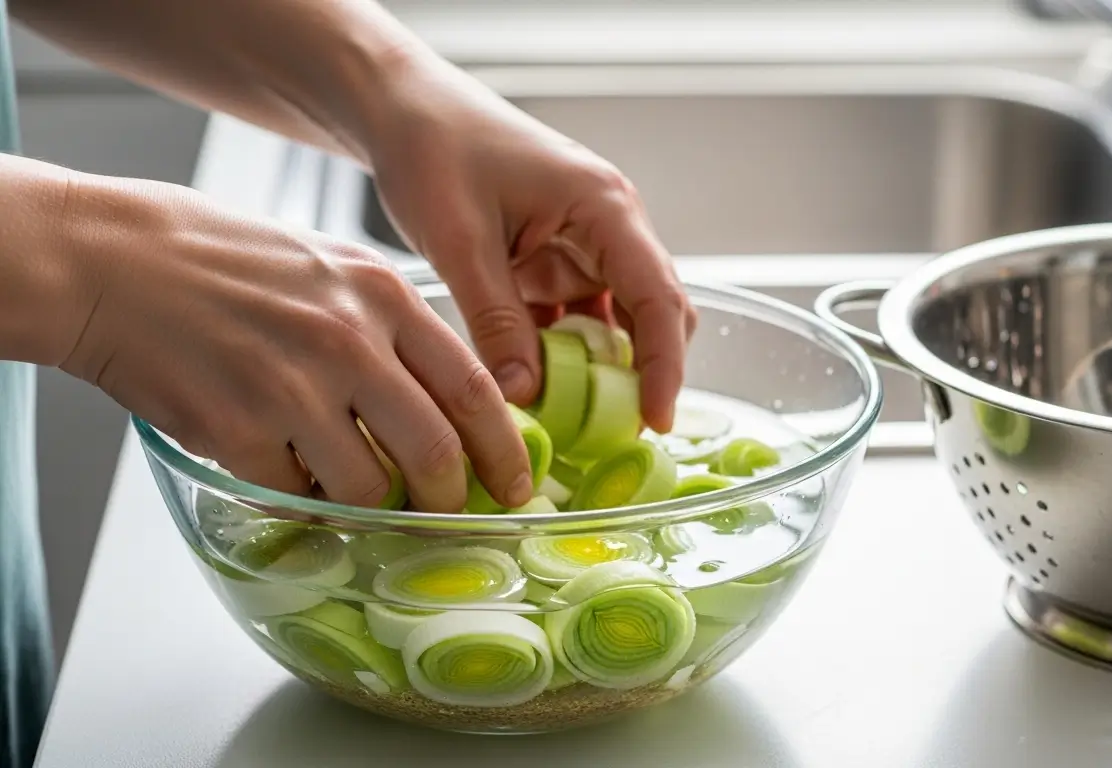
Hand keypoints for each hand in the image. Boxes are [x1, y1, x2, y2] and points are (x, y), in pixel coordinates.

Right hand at [56, 172, 532, 512]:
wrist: (113, 260)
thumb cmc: (222, 261)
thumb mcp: (331, 269)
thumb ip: (391, 329)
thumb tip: (444, 402)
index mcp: (383, 296)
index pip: (474, 388)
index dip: (503, 449)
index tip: (515, 483)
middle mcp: (349, 341)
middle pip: (435, 453)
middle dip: (446, 500)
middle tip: (440, 514)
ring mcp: (293, 386)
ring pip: (366, 487)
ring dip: (363, 504)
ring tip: (338, 483)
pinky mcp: (237, 428)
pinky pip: (292, 495)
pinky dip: (294, 498)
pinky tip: (278, 467)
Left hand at [357, 61, 696, 433]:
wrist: (403, 111)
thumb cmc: (434, 149)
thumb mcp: (460, 241)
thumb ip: (496, 321)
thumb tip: (525, 398)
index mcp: (603, 207)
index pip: (658, 296)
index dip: (665, 364)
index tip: (656, 420)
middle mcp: (609, 228)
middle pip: (655, 313)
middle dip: (643, 373)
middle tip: (616, 435)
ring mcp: (585, 248)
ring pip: (617, 325)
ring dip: (600, 371)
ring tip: (573, 423)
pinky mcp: (555, 264)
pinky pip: (575, 323)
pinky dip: (563, 360)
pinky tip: (538, 391)